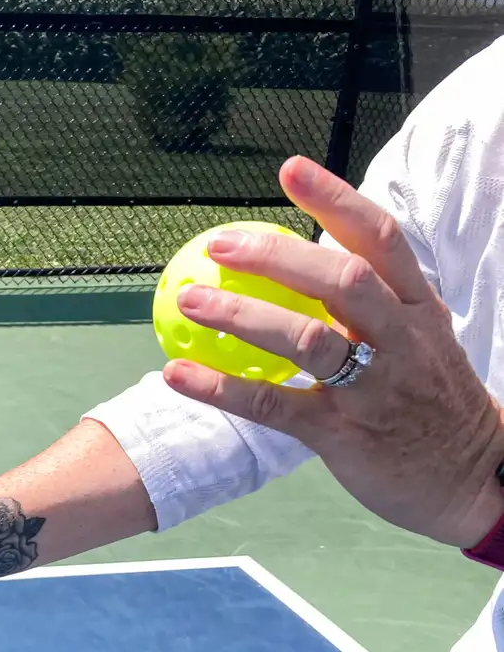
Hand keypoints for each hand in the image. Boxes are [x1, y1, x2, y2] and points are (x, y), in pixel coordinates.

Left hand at [165, 155, 503, 547]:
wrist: (474, 482)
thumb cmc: (432, 403)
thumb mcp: (420, 341)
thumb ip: (373, 304)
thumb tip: (303, 262)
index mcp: (417, 309)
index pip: (381, 239)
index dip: (335, 199)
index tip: (290, 169)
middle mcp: (400, 340)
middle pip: (341, 281)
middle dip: (277, 256)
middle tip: (220, 244)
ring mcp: (374, 388)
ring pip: (306, 340)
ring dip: (242, 316)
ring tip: (189, 300)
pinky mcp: (344, 434)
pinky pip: (274, 406)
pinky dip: (221, 389)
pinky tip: (178, 374)